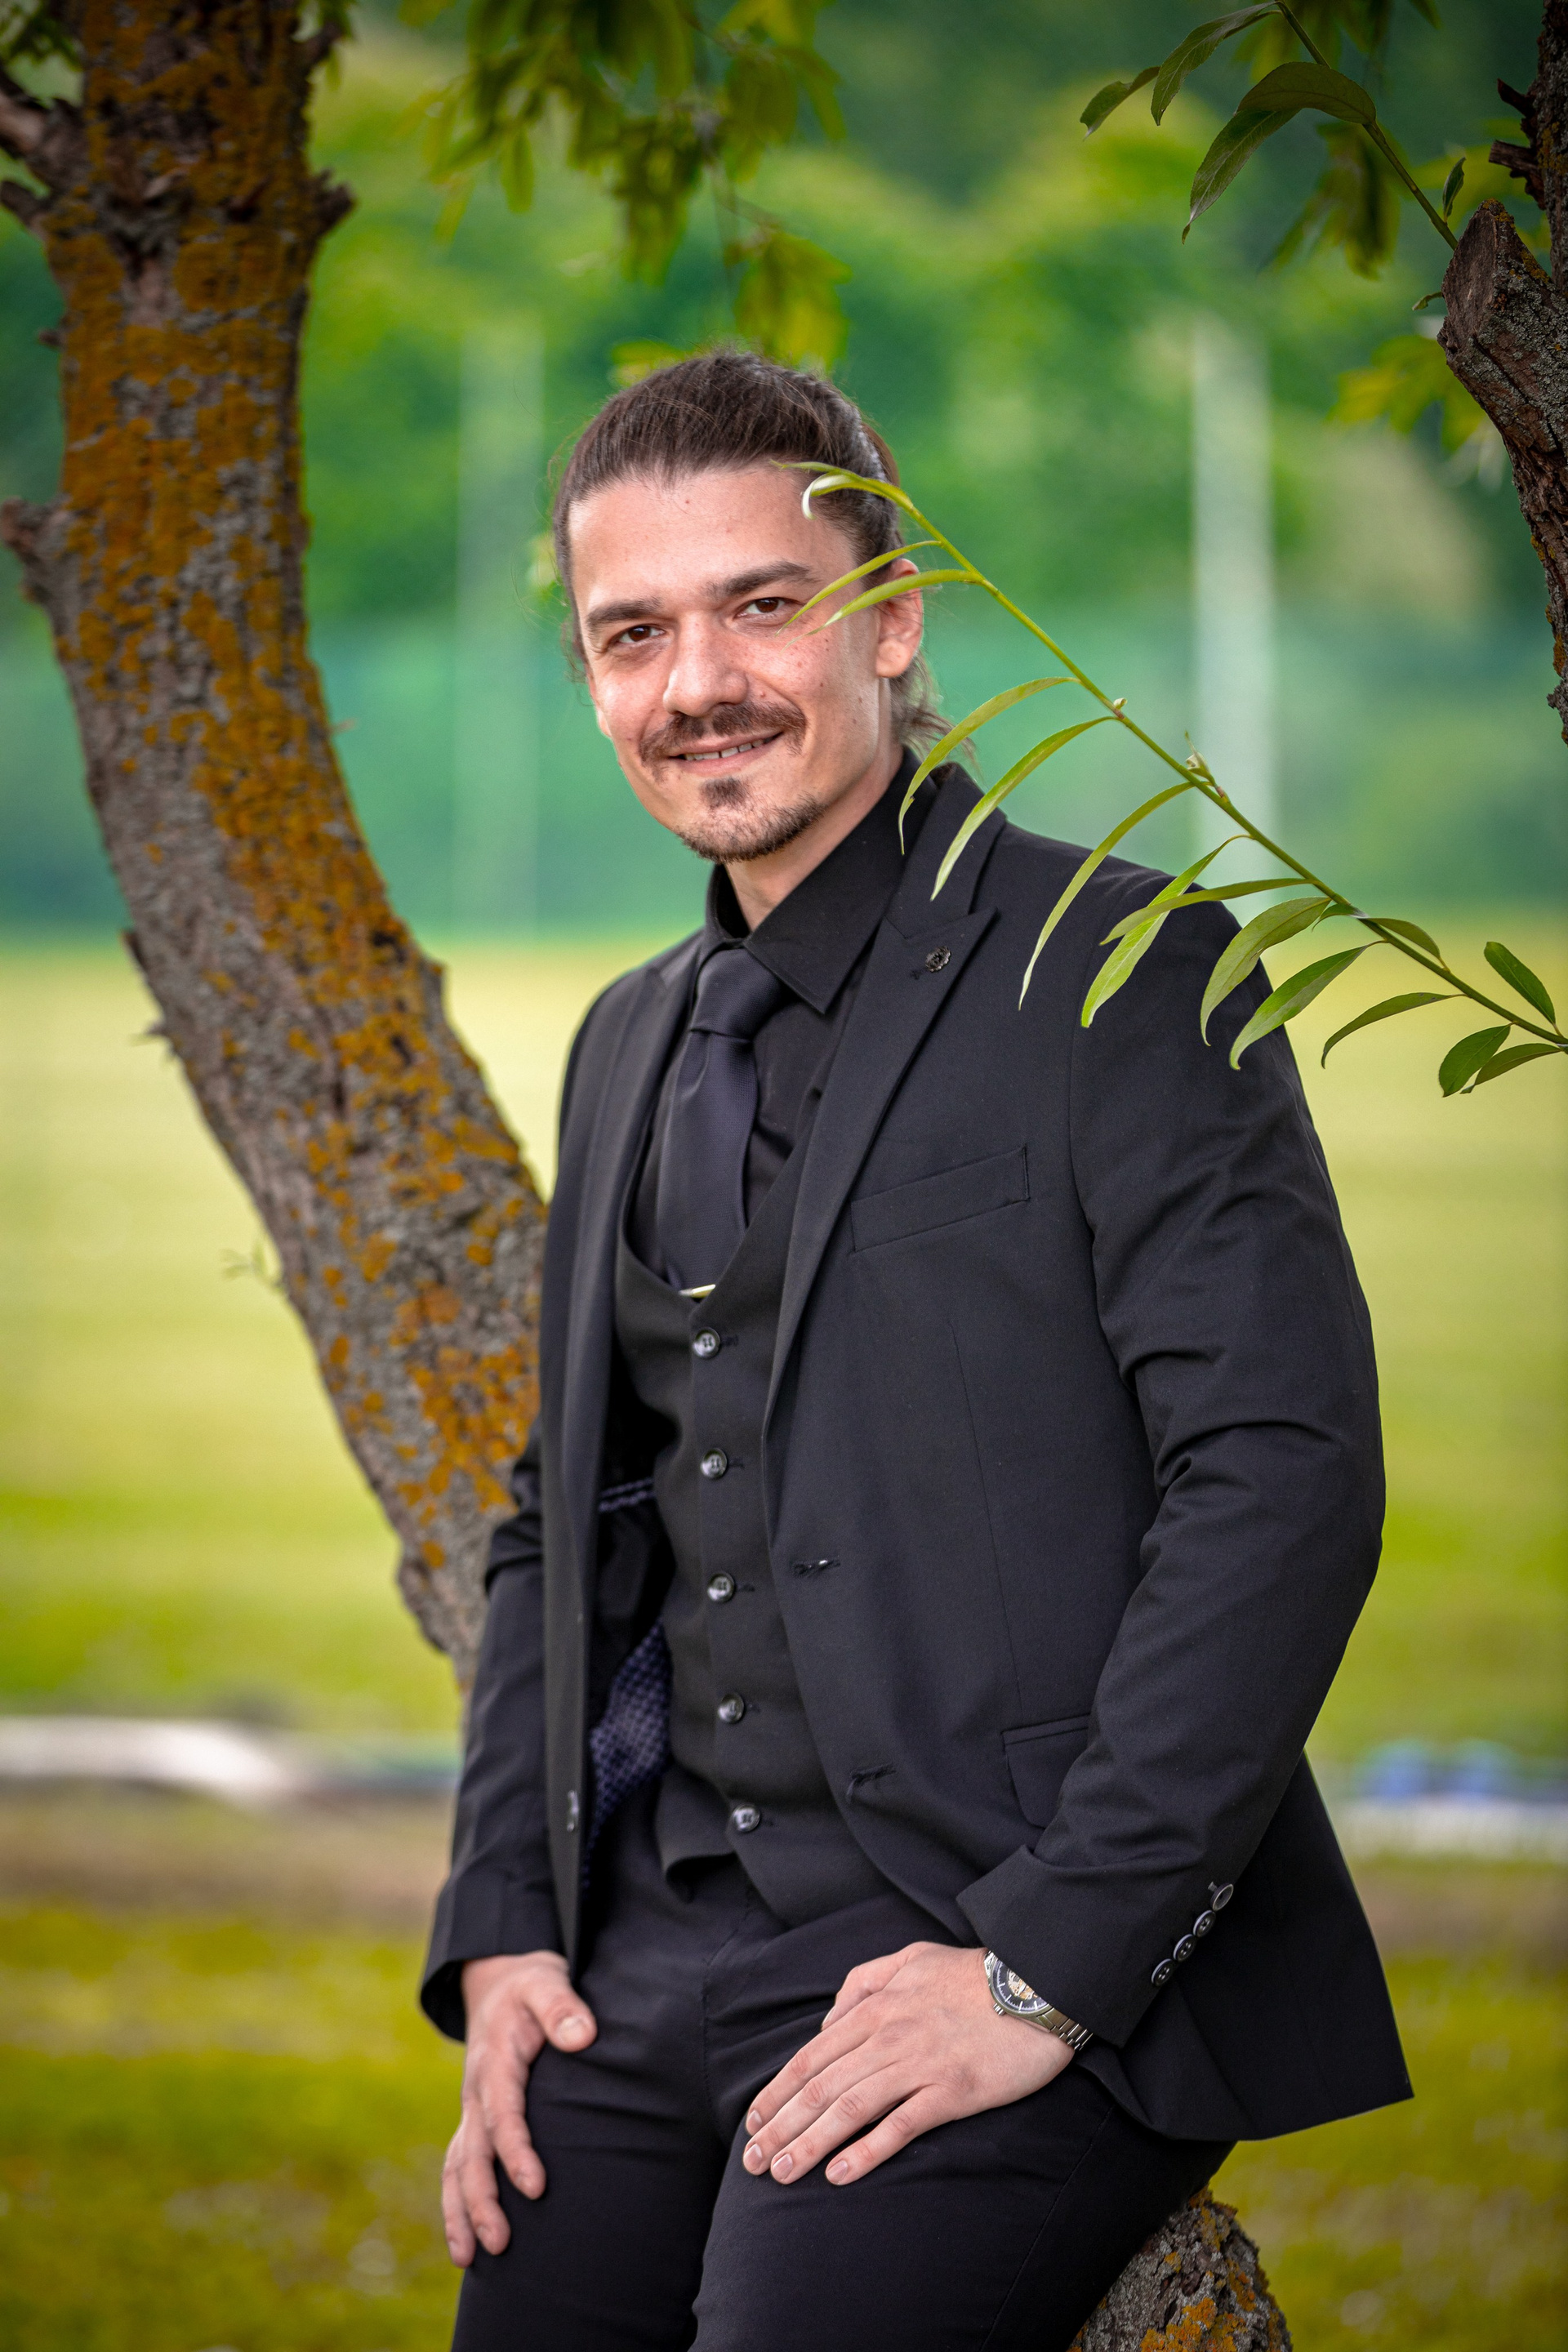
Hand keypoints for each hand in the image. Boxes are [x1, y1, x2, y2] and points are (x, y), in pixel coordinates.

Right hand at [441, 1951, 596, 2265]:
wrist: (500, 1982)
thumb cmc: (533, 1986)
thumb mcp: (546, 1981)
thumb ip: (562, 2007)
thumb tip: (583, 2036)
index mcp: (495, 2060)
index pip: (503, 2113)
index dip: (516, 2151)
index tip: (536, 2187)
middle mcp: (476, 2090)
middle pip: (472, 2152)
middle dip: (482, 2200)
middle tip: (500, 2243)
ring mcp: (471, 2108)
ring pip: (458, 2166)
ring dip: (462, 2212)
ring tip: (470, 2260)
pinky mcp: (474, 2120)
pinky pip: (458, 2166)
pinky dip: (456, 2204)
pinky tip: (464, 2244)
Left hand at [741, 1942, 1072, 2188]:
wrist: (1037, 1983)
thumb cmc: (973, 1974)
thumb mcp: (911, 1957)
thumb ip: (865, 1981)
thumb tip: (829, 2019)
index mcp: (876, 2007)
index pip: (812, 2056)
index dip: (778, 2091)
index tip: (753, 2122)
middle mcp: (889, 2035)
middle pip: (821, 2087)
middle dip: (781, 2126)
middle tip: (752, 2162)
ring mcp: (919, 2064)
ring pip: (850, 2108)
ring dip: (810, 2143)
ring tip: (782, 2173)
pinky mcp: (952, 2091)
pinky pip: (901, 2125)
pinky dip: (868, 2151)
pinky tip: (841, 2175)